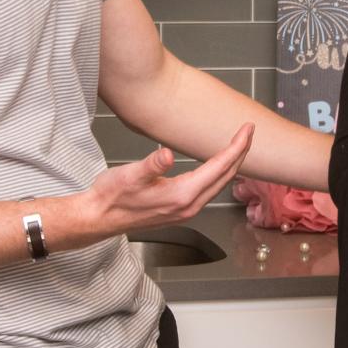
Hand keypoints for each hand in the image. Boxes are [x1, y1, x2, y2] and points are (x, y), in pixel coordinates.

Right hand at [59, 125, 252, 245]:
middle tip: (249, 132)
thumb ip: (151, 165)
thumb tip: (166, 154)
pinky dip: (219, 175)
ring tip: (238, 146)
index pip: (219, 167)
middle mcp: (189, 206)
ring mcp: (185, 210)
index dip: (236, 147)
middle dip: (240, 153)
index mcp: (182, 195)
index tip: (247, 130)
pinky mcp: (179, 210)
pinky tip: (217, 167)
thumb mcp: (129, 175)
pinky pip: (208, 190)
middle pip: (225, 177)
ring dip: (231, 165)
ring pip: (218, 185)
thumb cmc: (112, 196)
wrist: (99, 218)